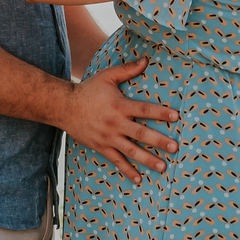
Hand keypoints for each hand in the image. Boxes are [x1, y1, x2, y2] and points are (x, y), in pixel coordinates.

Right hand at [58, 56, 180, 184]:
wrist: (64, 107)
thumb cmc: (88, 90)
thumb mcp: (107, 76)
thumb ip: (127, 70)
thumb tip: (147, 60)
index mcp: (120, 105)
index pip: (144, 109)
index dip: (160, 113)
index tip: (176, 117)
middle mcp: (115, 123)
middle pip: (140, 133)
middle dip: (159, 141)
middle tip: (175, 147)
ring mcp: (108, 137)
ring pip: (131, 151)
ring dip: (147, 160)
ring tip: (163, 167)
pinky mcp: (101, 147)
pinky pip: (116, 161)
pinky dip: (127, 170)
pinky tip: (139, 179)